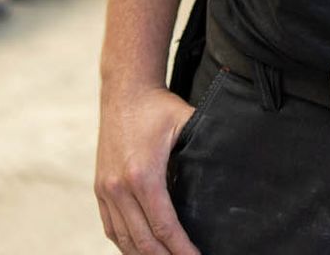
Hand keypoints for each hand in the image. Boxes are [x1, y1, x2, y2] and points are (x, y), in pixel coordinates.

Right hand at [96, 85, 201, 254]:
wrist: (124, 90)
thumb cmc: (158, 108)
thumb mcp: (187, 124)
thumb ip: (205, 150)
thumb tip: (230, 173)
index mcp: (142, 175)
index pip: (164, 227)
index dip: (182, 250)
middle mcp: (119, 187)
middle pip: (143, 242)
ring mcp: (106, 189)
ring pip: (124, 240)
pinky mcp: (99, 188)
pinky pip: (110, 228)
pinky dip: (126, 245)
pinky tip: (141, 251)